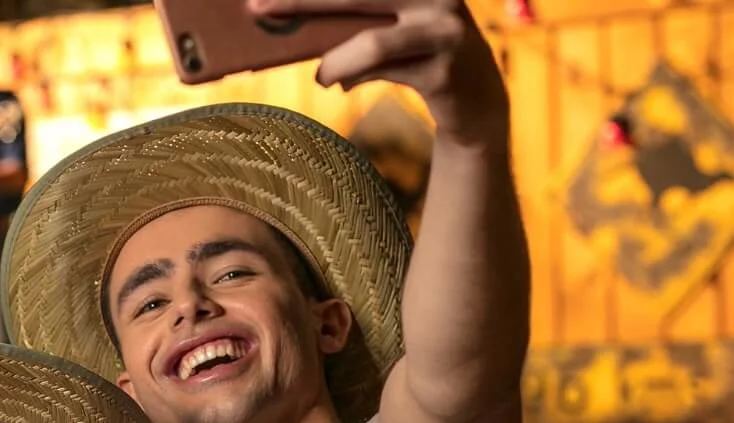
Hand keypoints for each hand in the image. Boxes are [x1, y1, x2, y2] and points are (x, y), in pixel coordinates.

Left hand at [249, 0, 508, 146]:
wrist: (476, 102)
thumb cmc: (417, 56)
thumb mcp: (388, 30)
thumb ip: (351, 22)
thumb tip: (287, 25)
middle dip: (303, 0)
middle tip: (257, 7)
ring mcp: (445, 30)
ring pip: (372, 42)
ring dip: (334, 62)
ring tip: (320, 76)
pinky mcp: (446, 70)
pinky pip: (384, 72)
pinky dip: (354, 77)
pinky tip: (338, 82)